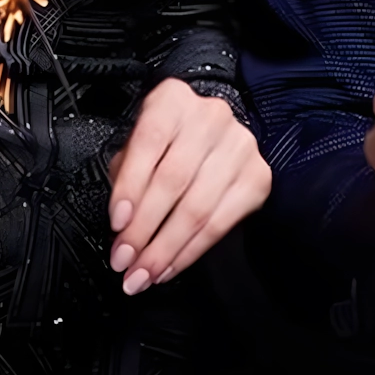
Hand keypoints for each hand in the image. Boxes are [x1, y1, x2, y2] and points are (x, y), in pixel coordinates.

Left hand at [107, 77, 270, 294]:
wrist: (212, 135)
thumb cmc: (167, 143)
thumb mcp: (138, 145)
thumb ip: (126, 175)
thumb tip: (123, 223)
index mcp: (174, 101)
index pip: (150, 141)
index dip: (130, 186)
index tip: (117, 223)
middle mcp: (211, 117)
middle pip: (174, 180)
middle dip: (144, 230)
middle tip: (124, 261)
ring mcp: (239, 146)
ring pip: (197, 208)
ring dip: (165, 250)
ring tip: (143, 273)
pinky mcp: (257, 176)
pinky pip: (220, 224)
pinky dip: (190, 252)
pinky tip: (170, 266)